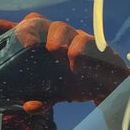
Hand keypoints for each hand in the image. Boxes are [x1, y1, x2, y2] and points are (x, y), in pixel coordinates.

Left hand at [0, 14, 129, 113]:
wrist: (108, 88)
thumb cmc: (77, 83)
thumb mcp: (57, 94)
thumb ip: (43, 100)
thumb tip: (28, 106)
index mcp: (45, 44)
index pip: (30, 27)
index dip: (23, 30)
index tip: (21, 43)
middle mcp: (59, 38)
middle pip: (42, 22)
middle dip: (34, 31)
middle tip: (31, 47)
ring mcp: (76, 38)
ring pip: (62, 27)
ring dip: (56, 41)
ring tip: (56, 56)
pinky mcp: (95, 45)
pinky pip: (86, 41)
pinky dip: (78, 52)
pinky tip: (76, 68)